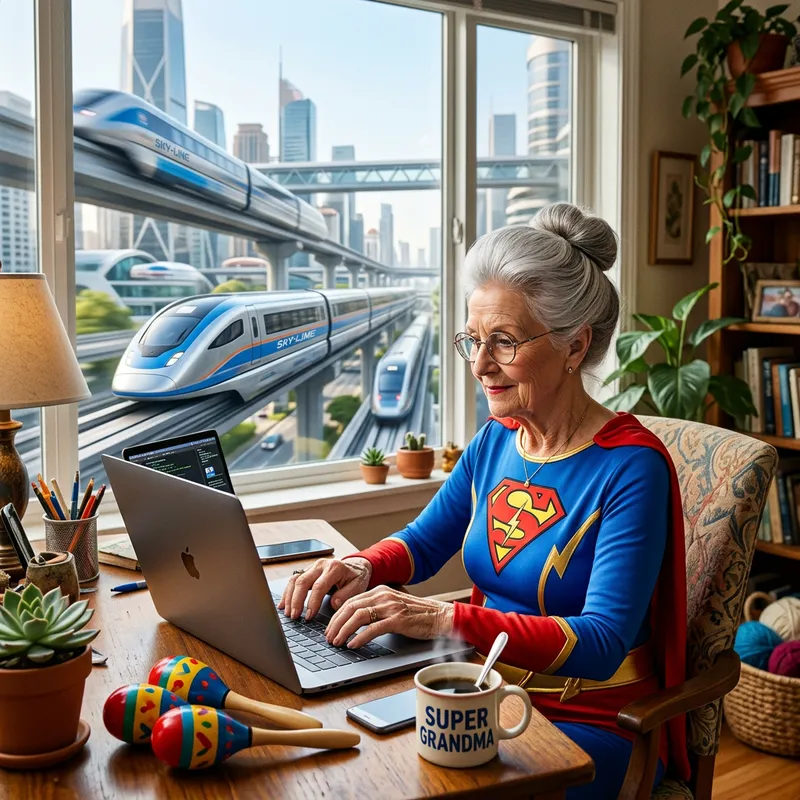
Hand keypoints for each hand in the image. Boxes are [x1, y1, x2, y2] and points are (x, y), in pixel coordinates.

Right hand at [278, 557, 371, 619]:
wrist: (356, 566)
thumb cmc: (357, 577)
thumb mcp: (358, 586)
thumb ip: (346, 595)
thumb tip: (334, 603)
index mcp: (334, 568)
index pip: (319, 586)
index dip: (312, 602)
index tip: (309, 616)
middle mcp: (321, 565)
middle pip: (303, 581)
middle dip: (296, 600)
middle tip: (294, 616)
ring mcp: (313, 567)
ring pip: (295, 580)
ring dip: (289, 597)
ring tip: (287, 613)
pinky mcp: (308, 571)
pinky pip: (294, 580)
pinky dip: (287, 592)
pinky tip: (283, 604)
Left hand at [325, 586, 454, 649]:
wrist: (440, 616)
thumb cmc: (417, 615)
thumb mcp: (393, 606)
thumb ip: (376, 609)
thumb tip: (355, 622)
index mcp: (380, 591)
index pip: (351, 601)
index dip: (337, 615)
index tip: (330, 628)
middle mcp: (383, 596)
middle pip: (351, 607)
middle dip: (336, 623)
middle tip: (329, 637)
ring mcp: (390, 607)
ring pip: (358, 616)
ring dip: (344, 630)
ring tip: (337, 642)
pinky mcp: (398, 620)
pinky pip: (373, 628)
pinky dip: (360, 637)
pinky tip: (353, 645)